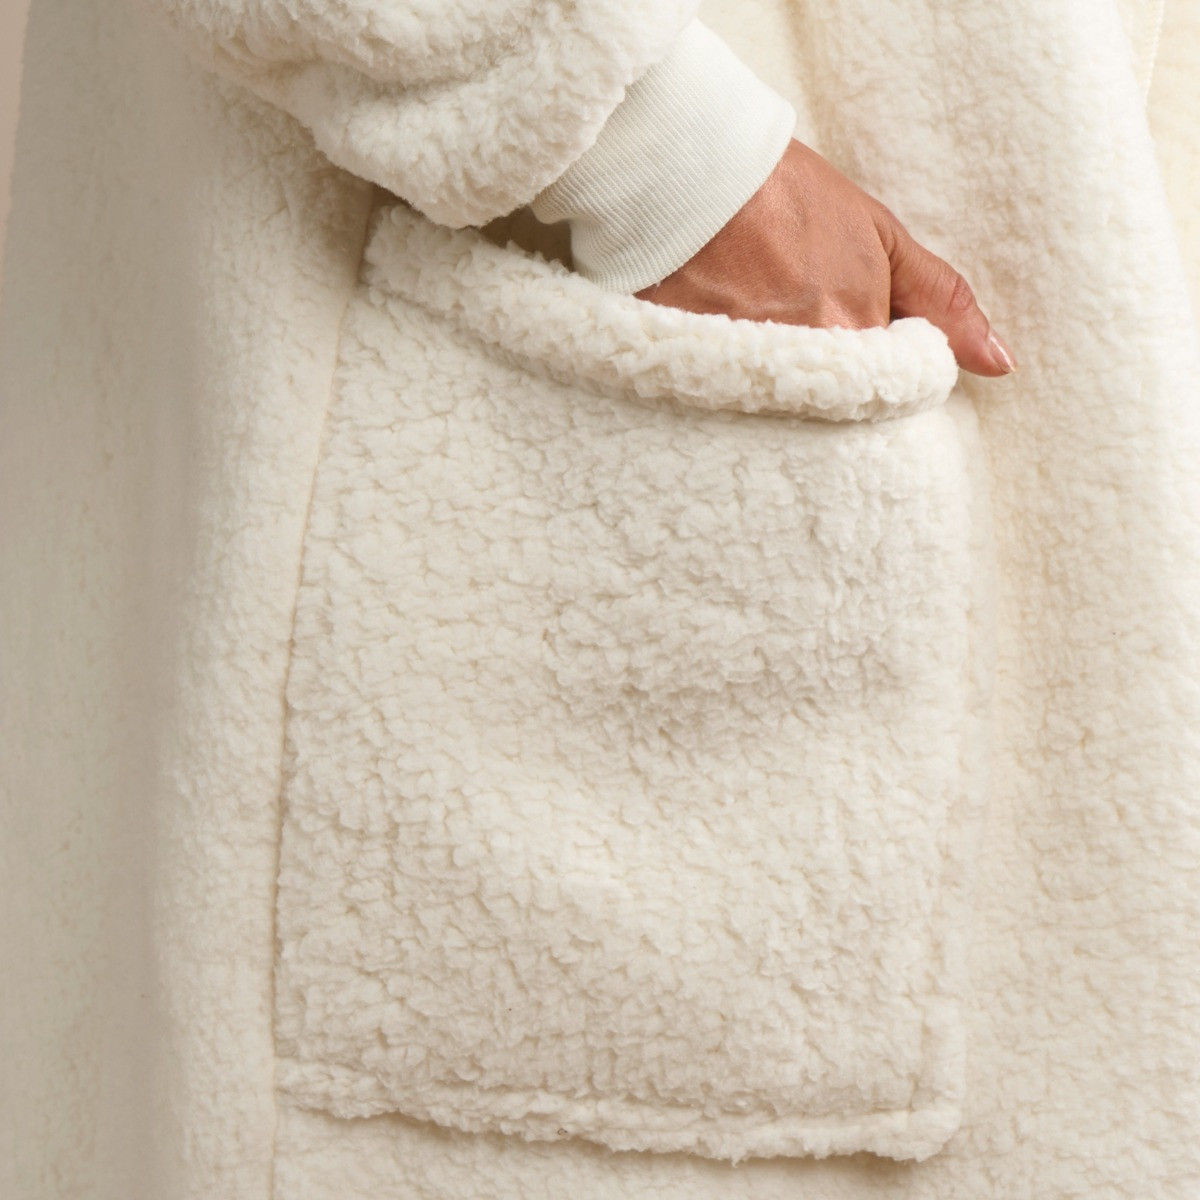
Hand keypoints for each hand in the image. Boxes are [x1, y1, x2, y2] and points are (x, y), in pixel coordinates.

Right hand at [633, 139, 1016, 377]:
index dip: (881, 374)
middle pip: (838, 414)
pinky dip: (737, 388)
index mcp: (860, 337)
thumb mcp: (880, 237)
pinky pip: (735, 406)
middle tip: (801, 330)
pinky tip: (728, 346)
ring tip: (761, 332)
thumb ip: (940, 302)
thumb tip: (999, 363)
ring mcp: (753, 376)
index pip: (891, 397)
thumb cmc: (789, 195)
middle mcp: (810, 368)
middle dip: (833, 390)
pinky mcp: (705, 379)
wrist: (695, 175)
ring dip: (784, 389)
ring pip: (787, 413)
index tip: (856, 339)